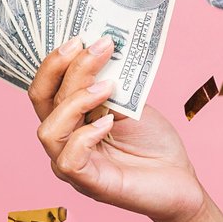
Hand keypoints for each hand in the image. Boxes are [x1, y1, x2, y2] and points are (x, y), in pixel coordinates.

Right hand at [29, 36, 206, 221]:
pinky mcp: (89, 184)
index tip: (80, 37)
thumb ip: (109, 84)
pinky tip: (108, 122)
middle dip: (65, 69)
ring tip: (107, 87)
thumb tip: (99, 49)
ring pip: (49, 130)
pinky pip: (69, 160)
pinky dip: (86, 136)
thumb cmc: (152, 141)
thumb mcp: (129, 104)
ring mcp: (72, 164)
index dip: (55, 62)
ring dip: (75, 101)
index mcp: (69, 118)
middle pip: (43, 102)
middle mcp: (64, 140)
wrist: (179, 178)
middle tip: (97, 47)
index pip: (45, 88)